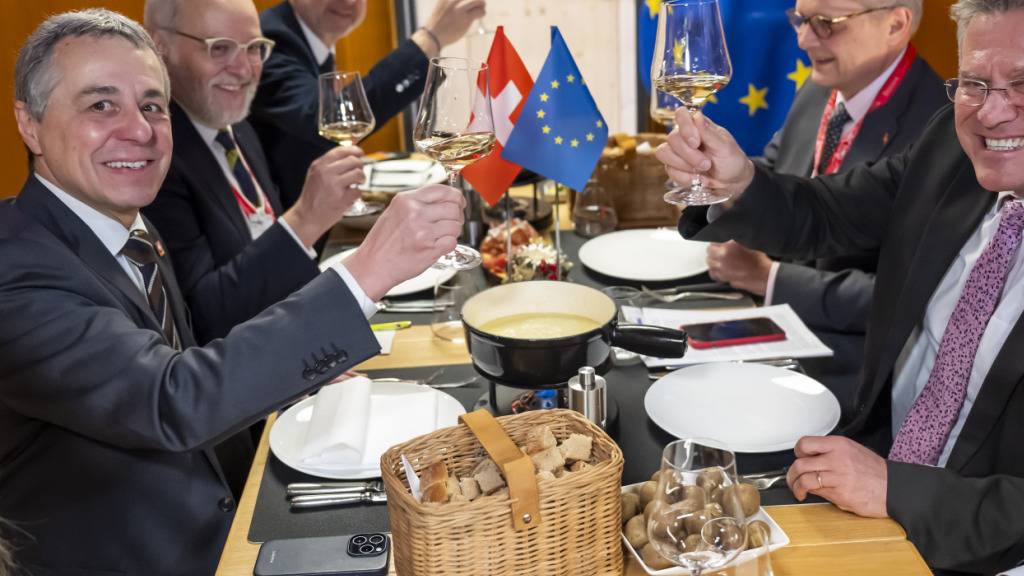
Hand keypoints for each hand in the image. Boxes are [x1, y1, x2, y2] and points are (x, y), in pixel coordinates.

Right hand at [282, 145, 364, 246]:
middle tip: (358, 172)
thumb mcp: (315, 175)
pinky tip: (350, 195)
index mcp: (319, 165)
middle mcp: (326, 173)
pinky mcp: (342, 198)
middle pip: (353, 161)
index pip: (341, 151)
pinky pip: (358, 190)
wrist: (307, 216)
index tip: (359, 153)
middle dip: (360, 166)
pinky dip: (357, 193)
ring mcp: (334, 185)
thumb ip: (329, 165)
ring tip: (357, 183)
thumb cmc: (313, 197)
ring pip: (358, 174)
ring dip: (361, 178)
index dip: (354, 150)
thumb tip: (349, 155)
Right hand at [344, 184, 464, 299]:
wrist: (373, 265)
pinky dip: (449, 245)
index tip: (459, 202)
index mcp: (406, 200)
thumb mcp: (395, 212)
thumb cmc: (382, 242)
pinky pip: (452, 242)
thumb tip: (443, 199)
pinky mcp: (429, 249)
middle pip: (453, 207)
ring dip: (453, 232)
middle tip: (453, 221)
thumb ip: (417, 203)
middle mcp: (415, 213)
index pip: (442, 190)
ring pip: (455, 226)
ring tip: (441, 236)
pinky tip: (438, 246)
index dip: (456, 196)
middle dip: (458, 215)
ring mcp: (423, 232)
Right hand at [420, 0, 486, 50]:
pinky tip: (482, 14)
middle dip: (477, 0)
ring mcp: (459, 10)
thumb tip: (462, 8)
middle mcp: (452, 2)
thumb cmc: (436, 26)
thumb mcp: (440, 10)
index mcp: (445, 0)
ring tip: (482, 8)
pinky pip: (478, 12)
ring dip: (481, 4)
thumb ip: (449, 6)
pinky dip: (482, 12)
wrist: (432, 36)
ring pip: (476, 2)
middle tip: (480, 3)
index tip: (468, 2)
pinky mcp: (466, 19)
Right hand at [655, 109, 753, 200]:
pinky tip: (697, 178)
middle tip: (706, 164)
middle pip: (672, 138)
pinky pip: (669, 170)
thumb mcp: (724, 147)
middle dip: (689, 155)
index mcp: (698, 125)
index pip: (681, 114)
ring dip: (685, 166)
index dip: (685, 127)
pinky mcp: (673, 167)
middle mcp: (684, 136)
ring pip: (665, 154)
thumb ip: (709, 133)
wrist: (731, 182)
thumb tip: (697, 116)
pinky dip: (685, 177)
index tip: (696, 142)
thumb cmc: (731, 160)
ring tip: (702, 170)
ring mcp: (677, 152)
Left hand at [706, 241, 771, 295]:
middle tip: (720, 250)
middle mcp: (723, 257)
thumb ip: (734, 241)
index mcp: (729, 246)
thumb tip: (728, 240)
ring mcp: (722, 269)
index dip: (718, 242)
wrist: (765, 276)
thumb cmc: (760, 261)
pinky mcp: (724, 278)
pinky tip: (720, 269)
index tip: (720, 243)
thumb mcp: (749, 243)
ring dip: (713, 260)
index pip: (714, 241)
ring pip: (709, 263)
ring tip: (720, 259)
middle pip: (709, 252)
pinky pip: (713, 274)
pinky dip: (715, 271)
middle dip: (714, 250)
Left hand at [786, 436, 888, 517]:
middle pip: (800, 463)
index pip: (805, 443)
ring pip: (804, 478)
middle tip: (792, 478)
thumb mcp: (852, 451)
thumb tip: (810, 460)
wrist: (894, 488)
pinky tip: (806, 495)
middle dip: (791, 473)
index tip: (799, 458)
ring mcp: (838, 476)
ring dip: (795, 486)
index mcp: (839, 445)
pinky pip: (816, 491)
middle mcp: (836, 458)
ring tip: (797, 489)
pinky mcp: (839, 493)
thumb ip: (830, 453)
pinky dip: (807, 493)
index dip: (798, 452)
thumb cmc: (875, 471)